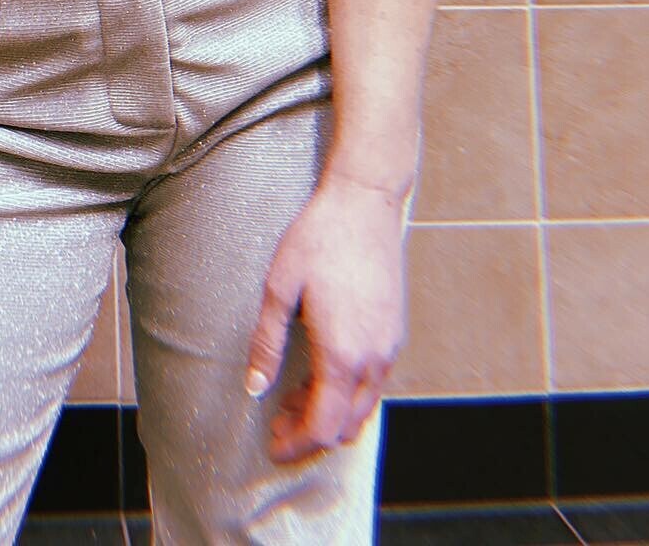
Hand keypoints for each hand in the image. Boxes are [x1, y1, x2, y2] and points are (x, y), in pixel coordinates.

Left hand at [244, 172, 407, 462]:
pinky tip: (320, 372)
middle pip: (345, 426)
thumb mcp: (280, 288)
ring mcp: (389, 348)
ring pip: (363, 408)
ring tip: (292, 396)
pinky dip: (347, 393)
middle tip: (277, 421)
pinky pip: (373, 383)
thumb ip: (267, 342)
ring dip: (330, 413)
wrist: (364, 203)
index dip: (296, 443)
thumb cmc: (319, 239)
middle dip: (311, 433)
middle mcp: (373, 360)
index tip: (273, 445)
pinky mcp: (394, 333)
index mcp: (342, 355)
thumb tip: (254, 386)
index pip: (322, 426)